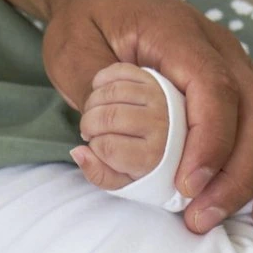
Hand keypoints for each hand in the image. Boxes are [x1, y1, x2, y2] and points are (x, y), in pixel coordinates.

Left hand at [43, 0, 252, 234]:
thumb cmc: (91, 22)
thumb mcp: (73, 54)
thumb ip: (93, 103)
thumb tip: (99, 153)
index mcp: (180, 35)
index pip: (213, 89)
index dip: (210, 144)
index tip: (188, 189)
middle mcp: (223, 49)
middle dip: (240, 176)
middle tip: (203, 220)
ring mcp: (243, 67)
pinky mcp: (250, 87)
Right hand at [71, 63, 168, 190]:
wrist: (175, 145)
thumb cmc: (143, 167)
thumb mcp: (123, 181)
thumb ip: (98, 174)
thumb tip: (77, 152)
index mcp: (153, 156)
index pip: (108, 147)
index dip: (93, 147)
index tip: (96, 149)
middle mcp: (160, 125)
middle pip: (108, 117)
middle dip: (88, 124)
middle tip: (87, 131)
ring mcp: (159, 98)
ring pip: (112, 92)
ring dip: (92, 103)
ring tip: (93, 115)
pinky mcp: (154, 80)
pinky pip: (120, 71)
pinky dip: (101, 80)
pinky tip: (99, 94)